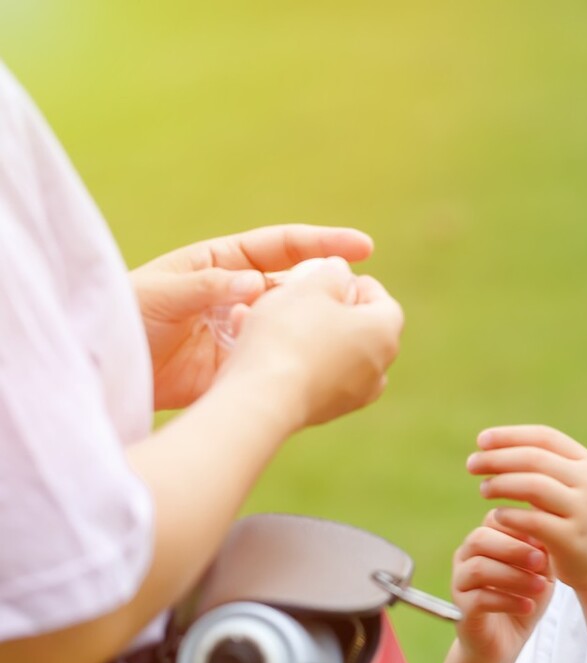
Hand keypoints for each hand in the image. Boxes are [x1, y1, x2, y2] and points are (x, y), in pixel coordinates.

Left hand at [129, 224, 372, 408]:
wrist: (100, 369)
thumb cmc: (121, 317)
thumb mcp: (160, 293)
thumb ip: (209, 286)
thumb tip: (258, 283)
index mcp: (222, 262)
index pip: (283, 248)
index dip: (324, 245)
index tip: (361, 247)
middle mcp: (239, 294)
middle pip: (296, 287)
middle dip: (329, 289)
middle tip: (360, 296)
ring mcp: (243, 331)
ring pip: (291, 325)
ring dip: (316, 327)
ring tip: (342, 332)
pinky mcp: (239, 367)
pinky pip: (275, 360)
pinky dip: (294, 362)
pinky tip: (313, 364)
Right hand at [221, 258, 402, 429]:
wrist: (265, 399)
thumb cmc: (289, 334)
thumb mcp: (310, 287)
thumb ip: (331, 274)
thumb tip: (341, 271)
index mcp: (384, 333)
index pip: (384, 302)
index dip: (360, 285)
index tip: (335, 275)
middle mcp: (378, 368)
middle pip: (364, 331)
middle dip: (338, 312)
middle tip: (309, 297)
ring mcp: (355, 395)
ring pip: (340, 355)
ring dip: (318, 338)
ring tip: (285, 323)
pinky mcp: (327, 412)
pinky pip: (320, 377)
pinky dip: (305, 362)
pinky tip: (274, 351)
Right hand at [451, 510, 553, 662]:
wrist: (505, 642)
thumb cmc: (523, 599)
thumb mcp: (539, 573)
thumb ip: (542, 551)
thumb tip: (548, 526)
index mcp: (484, 541)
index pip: (493, 519)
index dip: (519, 527)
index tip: (544, 542)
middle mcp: (466, 557)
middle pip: (479, 539)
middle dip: (514, 548)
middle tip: (541, 561)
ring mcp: (460, 583)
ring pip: (478, 568)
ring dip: (513, 576)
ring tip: (540, 587)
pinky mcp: (461, 609)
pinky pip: (479, 598)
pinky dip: (508, 601)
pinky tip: (528, 606)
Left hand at [467, 425, 586, 590]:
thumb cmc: (580, 524)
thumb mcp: (572, 488)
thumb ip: (545, 468)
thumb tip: (495, 449)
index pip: (544, 437)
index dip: (510, 435)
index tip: (481, 440)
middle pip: (534, 458)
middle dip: (497, 458)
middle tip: (472, 464)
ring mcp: (582, 509)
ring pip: (532, 486)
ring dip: (501, 484)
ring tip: (483, 489)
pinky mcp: (571, 538)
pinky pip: (531, 520)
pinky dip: (509, 515)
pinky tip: (496, 515)